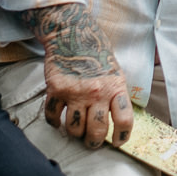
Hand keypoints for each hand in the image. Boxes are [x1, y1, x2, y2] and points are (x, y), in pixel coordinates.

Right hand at [19, 3, 131, 149]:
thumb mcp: (115, 72)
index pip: (124, 120)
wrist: (72, 33)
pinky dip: (54, 122)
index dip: (122, 136)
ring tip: (76, 130)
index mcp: (115, 87)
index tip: (117, 141)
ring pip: (74, 128)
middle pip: (96, 130)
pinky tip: (57, 120)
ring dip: (75, 133)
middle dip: (94, 142)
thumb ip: (116, 94)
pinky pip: (53, 115)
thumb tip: (119, 120)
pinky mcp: (56, 89)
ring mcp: (75, 92)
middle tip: (91, 142)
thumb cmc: (96, 53)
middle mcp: (96, 92)